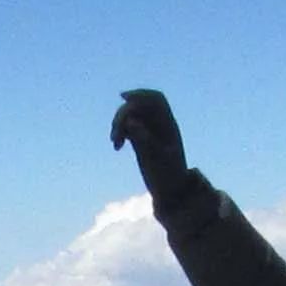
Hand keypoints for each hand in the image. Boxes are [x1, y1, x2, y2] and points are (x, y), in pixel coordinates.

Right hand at [109, 88, 190, 203]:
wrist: (171, 191)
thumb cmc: (168, 176)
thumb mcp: (158, 158)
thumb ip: (145, 139)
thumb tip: (131, 122)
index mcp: (168, 124)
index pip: (156, 99)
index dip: (140, 94)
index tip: (123, 97)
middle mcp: (158, 124)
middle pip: (138, 106)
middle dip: (123, 114)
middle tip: (115, 133)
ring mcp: (148, 132)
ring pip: (130, 116)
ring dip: (118, 124)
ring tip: (114, 142)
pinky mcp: (140, 141)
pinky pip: (127, 128)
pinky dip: (119, 133)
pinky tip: (117, 146)